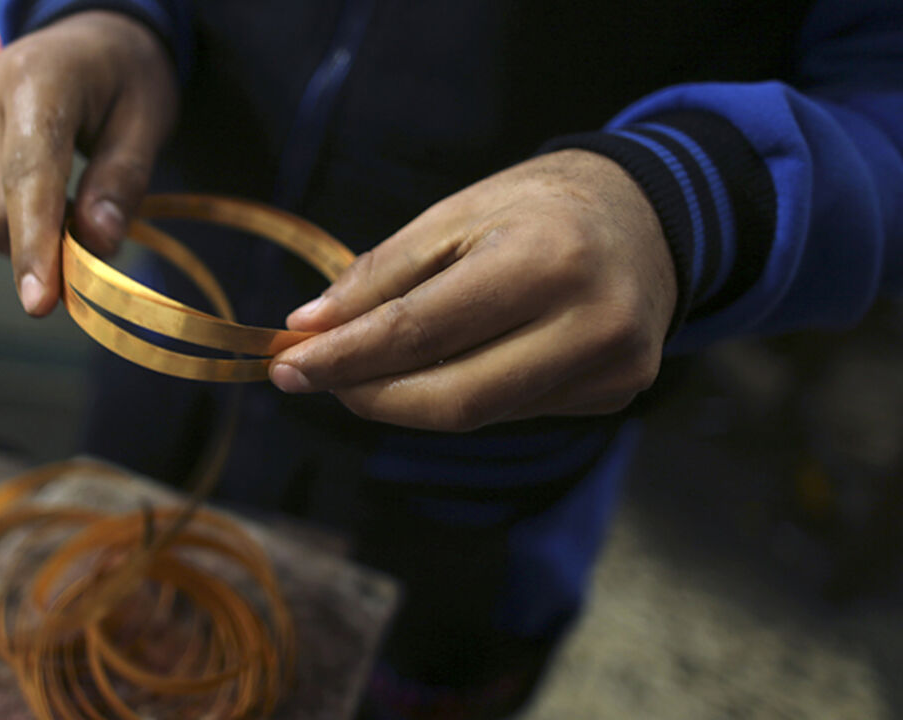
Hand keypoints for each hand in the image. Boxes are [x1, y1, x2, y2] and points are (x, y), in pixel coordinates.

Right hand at [0, 11, 177, 314]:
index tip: (39, 303)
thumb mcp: (149, 118)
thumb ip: (123, 179)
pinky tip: (46, 189)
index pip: (28, 175)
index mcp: (38, 79)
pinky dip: (16, 220)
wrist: (85, 40)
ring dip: (32, 234)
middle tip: (99, 235)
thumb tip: (98, 243)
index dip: (34, 242)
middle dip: (47, 247)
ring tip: (74, 195)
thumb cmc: (124, 79)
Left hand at [269, 150, 676, 431]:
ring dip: (408, 398)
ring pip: (479, 413)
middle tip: (316, 378)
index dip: (345, 358)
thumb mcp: (455, 215)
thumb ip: (381, 275)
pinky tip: (448, 363)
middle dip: (370, 395)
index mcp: (544, 261)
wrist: (649, 215)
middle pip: (452, 399)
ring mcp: (610, 369)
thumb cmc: (538, 206)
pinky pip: (512, 410)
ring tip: (368, 365)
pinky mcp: (615, 394)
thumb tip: (308, 329)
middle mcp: (589, 324)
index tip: (286, 367)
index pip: (421, 331)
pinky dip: (463, 392)